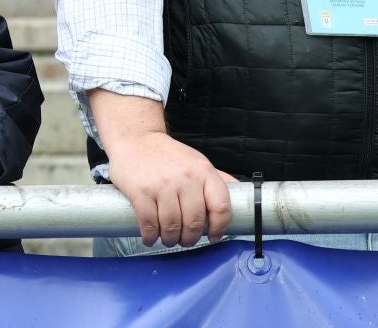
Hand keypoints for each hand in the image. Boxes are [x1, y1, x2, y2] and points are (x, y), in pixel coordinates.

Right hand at [105, 130, 236, 248]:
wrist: (136, 138)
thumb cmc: (168, 154)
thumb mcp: (197, 161)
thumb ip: (217, 178)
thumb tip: (242, 195)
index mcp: (203, 171)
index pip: (221, 207)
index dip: (219, 227)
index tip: (213, 236)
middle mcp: (185, 178)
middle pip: (194, 222)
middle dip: (190, 238)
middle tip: (185, 240)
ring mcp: (162, 185)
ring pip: (172, 226)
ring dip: (170, 239)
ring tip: (167, 238)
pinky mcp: (140, 192)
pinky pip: (149, 223)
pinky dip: (150, 236)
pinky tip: (150, 237)